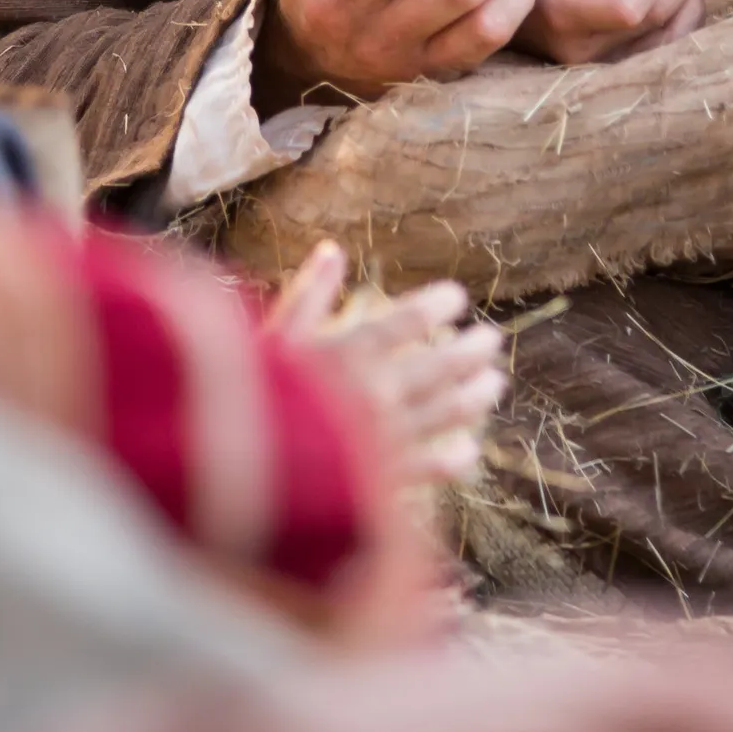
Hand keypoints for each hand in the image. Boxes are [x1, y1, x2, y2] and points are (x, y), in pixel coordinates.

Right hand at [267, 241, 507, 485]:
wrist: (237, 473)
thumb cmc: (249, 398)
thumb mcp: (272, 339)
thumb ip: (308, 295)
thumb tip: (333, 249)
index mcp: (346, 356)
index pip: (404, 323)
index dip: (435, 306)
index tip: (458, 297)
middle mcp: (374, 395)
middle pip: (436, 368)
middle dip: (468, 352)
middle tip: (492, 340)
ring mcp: (384, 440)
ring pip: (442, 414)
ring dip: (473, 397)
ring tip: (495, 384)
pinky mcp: (383, 482)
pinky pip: (429, 469)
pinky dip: (453, 461)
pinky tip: (470, 451)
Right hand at [515, 0, 705, 64]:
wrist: (514, 9)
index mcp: (567, 13)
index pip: (628, 10)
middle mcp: (586, 50)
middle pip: (658, 21)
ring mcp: (603, 68)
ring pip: (673, 40)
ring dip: (689, 1)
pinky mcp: (617, 73)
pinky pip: (667, 50)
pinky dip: (681, 20)